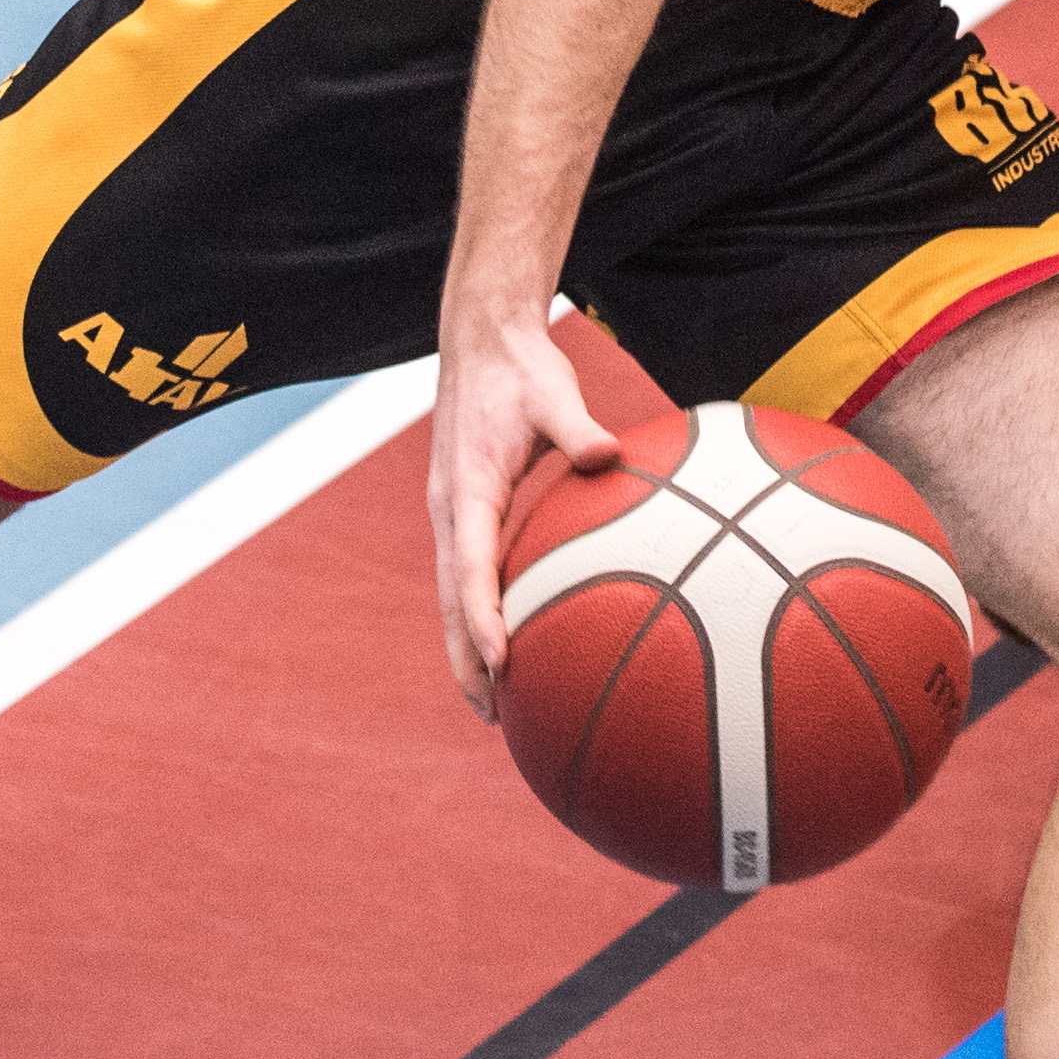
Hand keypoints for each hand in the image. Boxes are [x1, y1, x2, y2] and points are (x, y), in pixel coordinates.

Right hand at [427, 313, 624, 718]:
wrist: (482, 343)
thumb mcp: (553, 392)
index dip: (482, 615)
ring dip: (467, 649)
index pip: (470, 565)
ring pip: (454, 595)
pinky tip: (514, 645)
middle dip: (465, 658)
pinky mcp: (466, 513)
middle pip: (451, 600)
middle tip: (491, 715)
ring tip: (493, 706)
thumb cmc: (521, 370)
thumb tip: (609, 454)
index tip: (500, 658)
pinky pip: (470, 576)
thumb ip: (578, 427)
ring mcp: (453, 515)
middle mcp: (450, 511)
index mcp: (466, 489)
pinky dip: (480, 617)